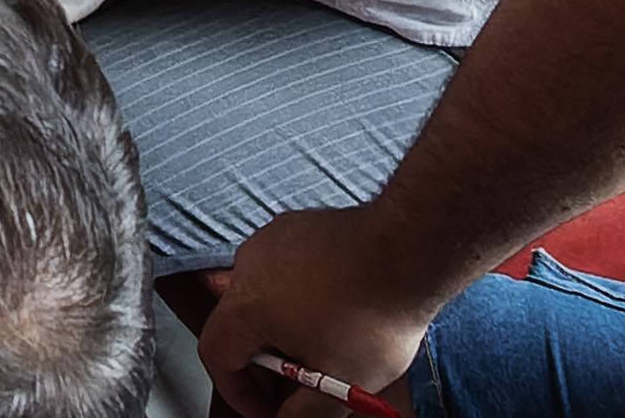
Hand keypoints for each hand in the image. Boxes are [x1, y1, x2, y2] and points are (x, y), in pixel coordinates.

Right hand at [199, 209, 435, 411]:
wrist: (407, 251)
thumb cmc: (373, 311)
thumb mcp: (340, 384)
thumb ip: (304, 413)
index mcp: (246, 304)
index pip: (216, 355)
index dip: (238, 391)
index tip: (266, 409)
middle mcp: (249, 265)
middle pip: (237, 325)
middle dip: (264, 363)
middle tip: (295, 387)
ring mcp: (273, 240)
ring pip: (261, 296)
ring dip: (281, 329)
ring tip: (321, 348)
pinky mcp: (299, 226)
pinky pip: (284, 270)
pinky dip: (298, 298)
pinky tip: (334, 312)